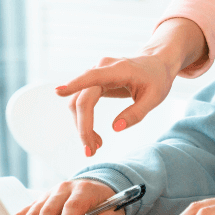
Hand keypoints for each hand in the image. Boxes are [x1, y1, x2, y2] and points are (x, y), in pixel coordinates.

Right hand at [57, 18, 208, 155]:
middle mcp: (102, 68)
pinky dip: (85, 120)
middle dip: (83, 127)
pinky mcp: (94, 82)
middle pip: (82, 99)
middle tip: (91, 151)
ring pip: (78, 102)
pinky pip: (83, 102)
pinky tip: (95, 136)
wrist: (157, 63)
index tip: (58, 92)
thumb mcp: (154, 98)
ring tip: (96, 146)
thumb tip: (115, 128)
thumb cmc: (157, 78)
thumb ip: (136, 113)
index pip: (92, 77)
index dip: (74, 84)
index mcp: (119, 69)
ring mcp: (96, 74)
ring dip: (83, 126)